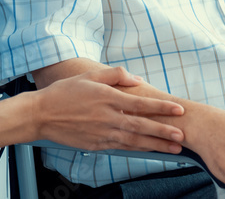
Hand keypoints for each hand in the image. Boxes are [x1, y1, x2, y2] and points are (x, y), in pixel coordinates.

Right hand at [31, 67, 185, 153]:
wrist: (42, 114)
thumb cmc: (64, 92)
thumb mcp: (89, 76)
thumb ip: (115, 75)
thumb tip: (137, 79)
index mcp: (107, 98)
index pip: (141, 103)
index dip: (161, 107)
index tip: (178, 109)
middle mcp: (107, 117)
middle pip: (142, 125)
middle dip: (164, 131)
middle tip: (182, 135)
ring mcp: (102, 133)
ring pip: (135, 140)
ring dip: (156, 144)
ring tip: (173, 147)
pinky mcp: (97, 144)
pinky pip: (122, 147)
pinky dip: (138, 149)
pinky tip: (149, 149)